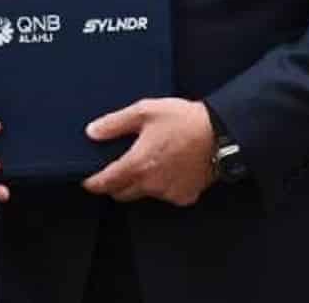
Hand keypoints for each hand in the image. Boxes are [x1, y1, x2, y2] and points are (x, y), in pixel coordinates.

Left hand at [80, 98, 215, 206]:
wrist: (221, 133)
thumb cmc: (183, 120)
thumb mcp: (144, 111)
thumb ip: (115, 123)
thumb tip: (91, 132)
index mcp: (137, 164)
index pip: (105, 183)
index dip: (93, 183)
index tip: (88, 180)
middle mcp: (151, 184)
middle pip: (122, 193)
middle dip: (115, 184)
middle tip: (118, 169)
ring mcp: (169, 193)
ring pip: (145, 194)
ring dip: (141, 184)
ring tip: (150, 162)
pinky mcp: (185, 196)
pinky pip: (166, 195)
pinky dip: (163, 186)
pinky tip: (169, 168)